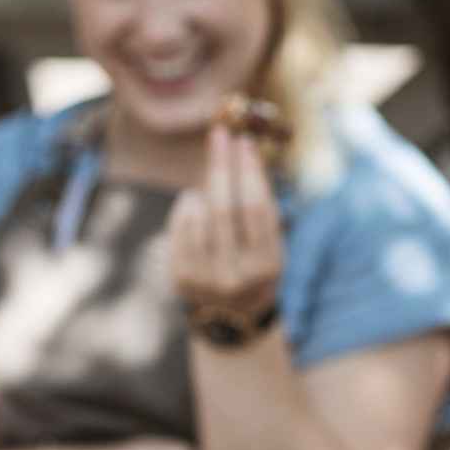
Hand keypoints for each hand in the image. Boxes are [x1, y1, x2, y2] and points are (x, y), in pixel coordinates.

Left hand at [170, 125, 282, 318]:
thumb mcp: (271, 241)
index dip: (248, 171)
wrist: (234, 314)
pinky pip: (179, 229)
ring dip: (202, 189)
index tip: (244, 141)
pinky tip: (193, 203)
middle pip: (224, 208)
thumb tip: (241, 150)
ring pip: (199, 216)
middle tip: (219, 135)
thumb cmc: (256, 262)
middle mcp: (236, 275)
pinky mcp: (180, 279)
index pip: (255, 208)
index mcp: (268, 265)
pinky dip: (185, 208)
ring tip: (208, 187)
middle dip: (221, 166)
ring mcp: (205, 279)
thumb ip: (260, 205)